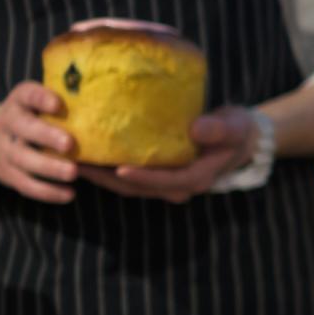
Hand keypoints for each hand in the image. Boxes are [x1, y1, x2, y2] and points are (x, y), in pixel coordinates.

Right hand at [0, 81, 77, 203]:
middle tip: (70, 144)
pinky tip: (69, 194)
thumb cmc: (35, 117)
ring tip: (73, 173)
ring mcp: (4, 149)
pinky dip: (47, 191)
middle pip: (24, 128)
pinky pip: (25, 184)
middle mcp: (8, 122)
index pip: (27, 94)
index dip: (41, 98)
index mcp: (20, 100)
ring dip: (49, 167)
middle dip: (46, 135)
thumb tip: (112, 109)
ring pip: (23, 159)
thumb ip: (67, 103)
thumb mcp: (40, 104)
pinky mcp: (7, 173)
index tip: (58, 104)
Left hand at [77, 106, 258, 203]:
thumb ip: (217, 129)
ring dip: (100, 174)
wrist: (240, 139)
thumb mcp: (233, 127)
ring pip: (127, 184)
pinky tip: (89, 152)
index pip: (165, 181)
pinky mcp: (157, 173)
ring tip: (73, 158)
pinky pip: (129, 174)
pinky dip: (108, 166)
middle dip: (106, 178)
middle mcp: (177, 186)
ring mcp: (165, 182)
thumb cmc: (237, 131)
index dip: (142, 177)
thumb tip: (196, 129)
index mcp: (196, 178)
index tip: (117, 168)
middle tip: (78, 163)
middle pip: (136, 187)